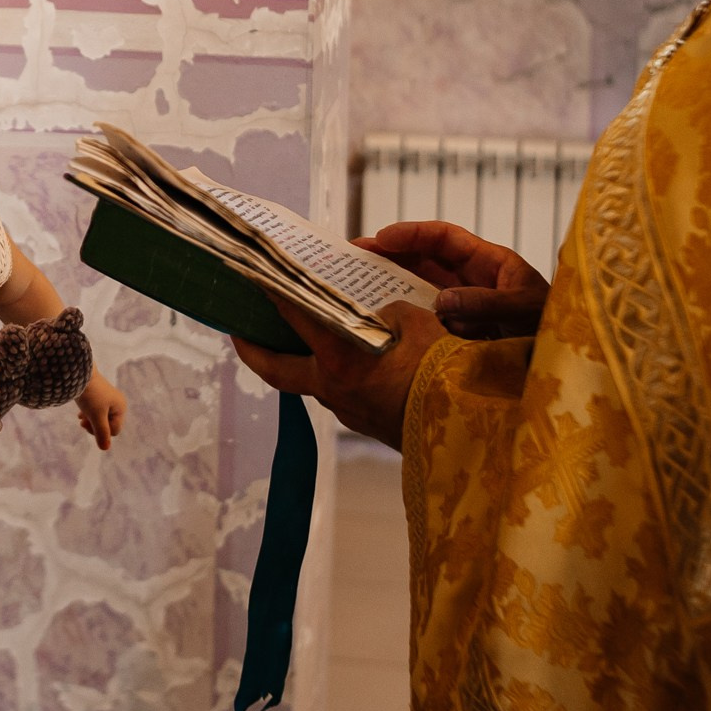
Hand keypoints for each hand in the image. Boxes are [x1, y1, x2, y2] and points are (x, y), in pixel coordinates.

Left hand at [75, 372, 126, 449]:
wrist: (78, 372)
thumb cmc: (89, 395)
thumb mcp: (96, 416)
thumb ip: (101, 433)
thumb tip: (105, 449)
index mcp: (120, 407)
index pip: (114, 431)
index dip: (100, 432)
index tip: (86, 425)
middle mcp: (117, 403)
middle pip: (107, 425)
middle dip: (94, 426)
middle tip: (81, 422)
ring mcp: (107, 399)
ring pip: (100, 418)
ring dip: (90, 421)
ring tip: (80, 419)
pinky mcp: (98, 395)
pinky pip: (95, 410)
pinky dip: (88, 414)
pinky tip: (80, 414)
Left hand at [234, 299, 446, 449]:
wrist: (469, 432)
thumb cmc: (444, 376)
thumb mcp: (420, 326)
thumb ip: (392, 314)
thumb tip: (384, 317)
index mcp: (339, 360)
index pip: (294, 319)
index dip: (272, 294)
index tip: (254, 278)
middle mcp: (333, 389)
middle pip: (277, 370)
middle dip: (254, 350)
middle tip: (241, 331)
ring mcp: (349, 412)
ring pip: (311, 383)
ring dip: (302, 362)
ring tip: (301, 337)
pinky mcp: (368, 424)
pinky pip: (341, 393)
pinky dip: (336, 374)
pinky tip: (353, 359)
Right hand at [357, 221, 547, 339]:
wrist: (564, 370)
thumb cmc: (554, 333)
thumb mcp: (525, 312)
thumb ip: (486, 304)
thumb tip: (443, 301)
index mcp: (493, 265)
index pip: (446, 239)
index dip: (413, 234)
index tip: (382, 238)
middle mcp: (474, 284)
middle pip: (425, 260)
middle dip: (390, 256)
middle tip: (353, 257)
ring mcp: (465, 310)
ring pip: (420, 289)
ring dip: (390, 285)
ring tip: (357, 285)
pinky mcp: (459, 336)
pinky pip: (427, 321)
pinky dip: (404, 318)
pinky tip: (381, 321)